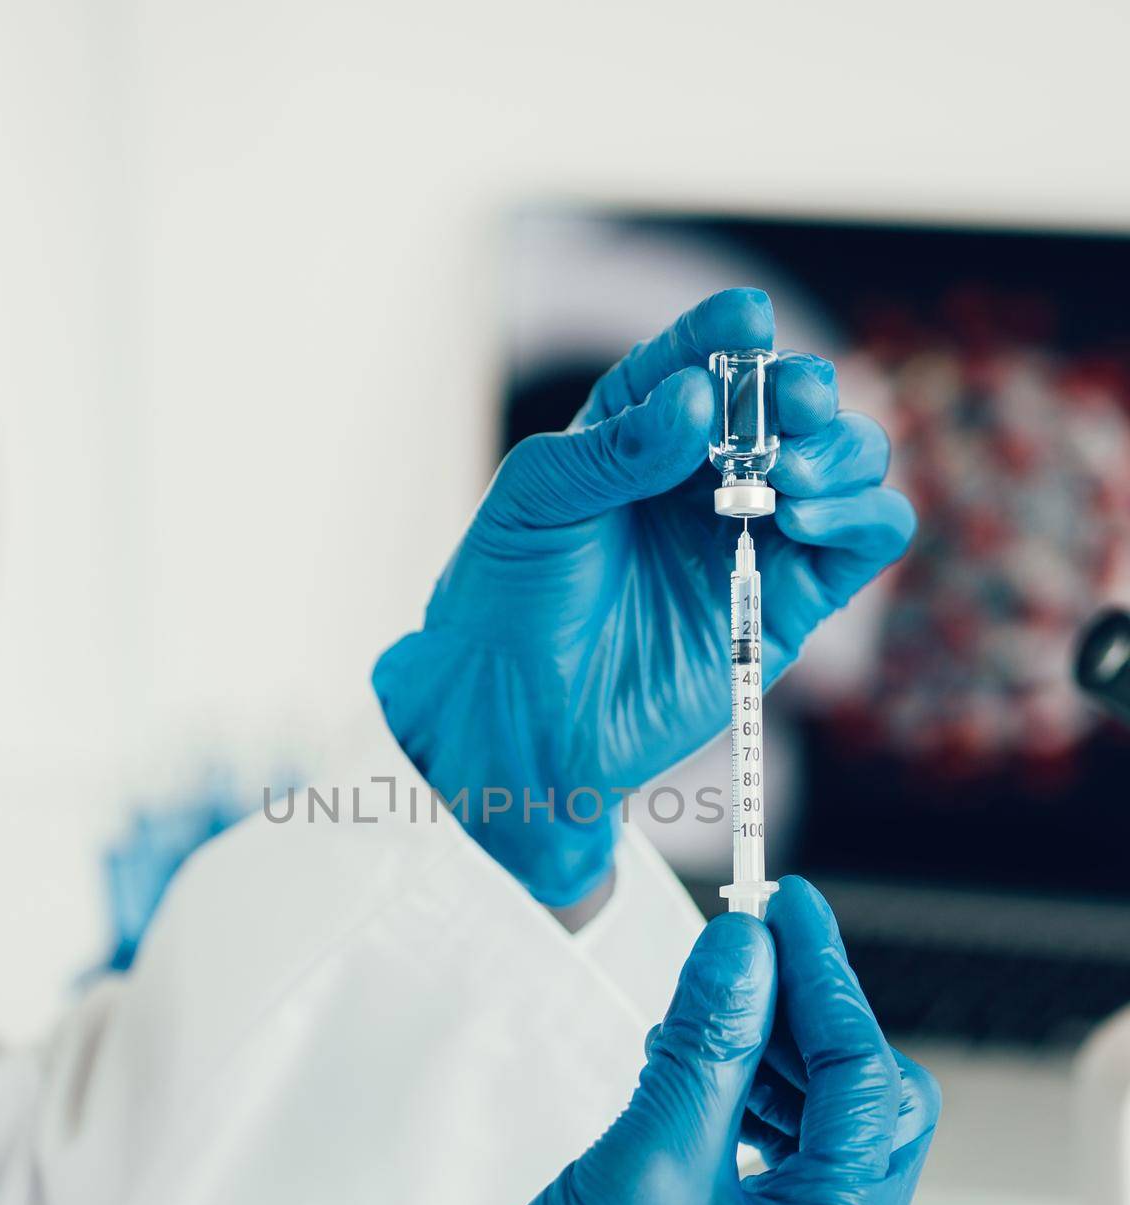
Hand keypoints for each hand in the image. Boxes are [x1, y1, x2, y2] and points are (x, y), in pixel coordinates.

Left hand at [373, 289, 915, 906]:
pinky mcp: (787, 607)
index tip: (749, 321)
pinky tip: (808, 518)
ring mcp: (753, 540)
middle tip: (789, 404)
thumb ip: (620, 446)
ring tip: (788, 478)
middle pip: (796, 406)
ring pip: (849, 466)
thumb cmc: (509, 599)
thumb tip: (701, 394)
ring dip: (842, 452)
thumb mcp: (538, 501)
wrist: (514, 714)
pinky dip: (865, 518)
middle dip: (805, 391)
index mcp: (644, 432)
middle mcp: (709, 479)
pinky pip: (863, 547)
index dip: (733, 331)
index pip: (705, 359)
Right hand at [422, 879, 939, 1204]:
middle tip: (748, 945)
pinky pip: (777, 1153)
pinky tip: (691, 1064)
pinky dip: (743, 1095)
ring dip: (771, 1052)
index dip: (823, 980)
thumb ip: (705, 1046)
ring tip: (706, 1008)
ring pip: (820, 1122)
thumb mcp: (645, 1162)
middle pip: (862, 1101)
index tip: (786, 906)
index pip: (862, 1080)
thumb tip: (743, 949)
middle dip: (807, 1016)